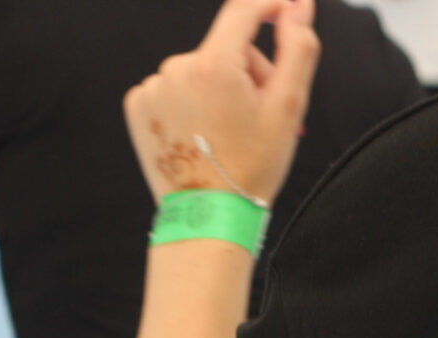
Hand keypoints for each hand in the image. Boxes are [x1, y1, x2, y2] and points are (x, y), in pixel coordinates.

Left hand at [123, 0, 320, 204]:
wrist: (209, 216)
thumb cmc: (251, 168)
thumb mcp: (288, 108)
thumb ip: (298, 48)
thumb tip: (297, 6)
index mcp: (214, 65)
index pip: (244, 11)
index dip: (270, 5)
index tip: (287, 9)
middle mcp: (177, 69)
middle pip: (225, 50)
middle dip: (248, 74)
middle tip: (259, 118)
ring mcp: (153, 88)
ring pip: (200, 71)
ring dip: (219, 92)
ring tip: (228, 133)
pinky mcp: (139, 106)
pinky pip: (174, 89)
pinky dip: (190, 105)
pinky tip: (200, 134)